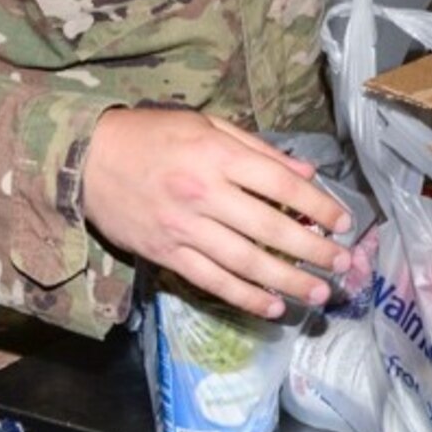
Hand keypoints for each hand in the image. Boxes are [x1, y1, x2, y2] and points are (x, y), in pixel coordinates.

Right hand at [81, 108, 353, 319]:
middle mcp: (204, 194)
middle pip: (269, 228)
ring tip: (319, 293)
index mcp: (218, 156)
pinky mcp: (166, 255)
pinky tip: (273, 307)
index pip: (281, 184)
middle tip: (343, 264)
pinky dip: (245, 297)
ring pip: (245, 262)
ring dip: (287, 281)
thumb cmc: (153, 135)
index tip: (344, 221)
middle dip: (312, 249)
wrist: (86, 159)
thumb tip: (304, 171)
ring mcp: (184, 229)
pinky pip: (212, 281)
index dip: (318, 205)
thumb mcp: (208, 124)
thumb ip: (257, 149)